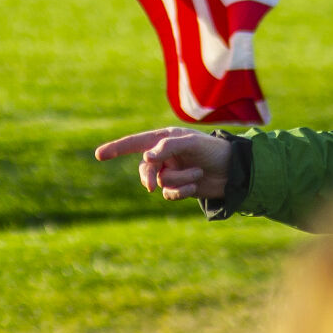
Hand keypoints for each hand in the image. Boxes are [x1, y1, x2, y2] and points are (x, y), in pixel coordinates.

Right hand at [94, 127, 230, 200]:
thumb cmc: (213, 150)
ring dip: (179, 180)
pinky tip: (195, 184)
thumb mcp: (192, 143)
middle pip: (144, 169)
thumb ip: (168, 147)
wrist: (234, 170)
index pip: (136, 143)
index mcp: (164, 139)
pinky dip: (182, 191)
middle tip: (150, 186)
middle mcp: (164, 155)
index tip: (98, 155)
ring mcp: (170, 172)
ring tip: (197, 173)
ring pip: (160, 182)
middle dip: (148, 177)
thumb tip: (146, 158)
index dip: (116, 148)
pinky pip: (169, 193)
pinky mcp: (178, 187)